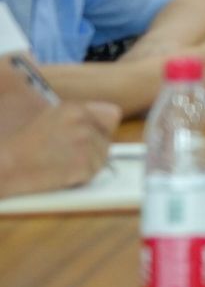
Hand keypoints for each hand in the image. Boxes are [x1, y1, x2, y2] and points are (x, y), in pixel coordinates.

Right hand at [0, 101, 118, 197]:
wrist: (5, 166)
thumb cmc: (24, 147)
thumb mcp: (52, 119)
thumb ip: (79, 118)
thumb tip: (106, 123)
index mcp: (76, 108)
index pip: (112, 115)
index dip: (102, 129)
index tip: (90, 137)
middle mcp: (84, 122)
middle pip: (107, 140)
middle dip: (94, 150)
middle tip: (69, 157)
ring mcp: (84, 144)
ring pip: (103, 158)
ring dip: (87, 165)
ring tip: (61, 165)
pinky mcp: (83, 165)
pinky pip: (92, 173)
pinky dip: (80, 178)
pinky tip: (60, 174)